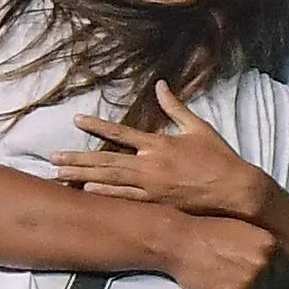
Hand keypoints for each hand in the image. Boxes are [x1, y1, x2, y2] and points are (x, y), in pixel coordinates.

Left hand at [53, 83, 271, 219]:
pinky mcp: (157, 203)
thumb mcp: (198, 127)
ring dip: (83, 178)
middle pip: (107, 160)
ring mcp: (152, 186)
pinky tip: (86, 192)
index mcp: (159, 144)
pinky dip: (106, 195)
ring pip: (110, 181)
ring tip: (60, 176)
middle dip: (78, 159)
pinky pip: (126, 199)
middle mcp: (151, 164)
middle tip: (53, 158)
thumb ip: (175, 107)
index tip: (77, 119)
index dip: (97, 126)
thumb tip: (160, 84)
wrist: (235, 189)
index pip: (121, 133)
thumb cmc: (218, 157)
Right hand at [164, 214, 277, 288]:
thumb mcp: (239, 230)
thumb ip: (256, 247)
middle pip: (265, 282)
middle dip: (249, 280)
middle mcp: (263, 263)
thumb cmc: (204, 233)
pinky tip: (211, 284)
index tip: (240, 265)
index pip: (272, 265)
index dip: (255, 268)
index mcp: (268, 244)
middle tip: (226, 272)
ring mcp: (249, 280)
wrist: (178, 240)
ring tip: (217, 277)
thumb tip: (265, 264)